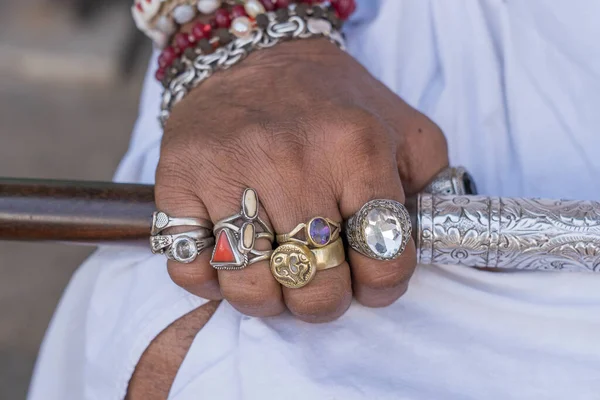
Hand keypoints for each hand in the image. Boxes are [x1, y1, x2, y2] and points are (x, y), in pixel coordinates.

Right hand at [156, 38, 447, 321]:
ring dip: (269, 300)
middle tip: (323, 282)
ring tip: (277, 276)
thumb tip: (433, 247)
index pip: (384, 258)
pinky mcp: (180, 179)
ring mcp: (229, 170)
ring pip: (249, 287)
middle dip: (325, 302)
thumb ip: (432, 187)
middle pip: (316, 285)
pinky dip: (211, 283)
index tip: (373, 280)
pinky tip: (232, 260)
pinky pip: (190, 267)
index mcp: (357, 147)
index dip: (384, 286)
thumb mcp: (404, 129)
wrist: (254, 55)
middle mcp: (291, 159)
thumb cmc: (331, 102)